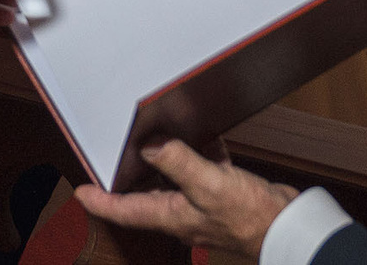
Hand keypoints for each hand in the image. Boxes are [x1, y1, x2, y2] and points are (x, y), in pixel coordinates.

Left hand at [74, 138, 294, 255]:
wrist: (285, 227)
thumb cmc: (249, 216)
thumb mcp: (207, 183)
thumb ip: (176, 161)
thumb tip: (148, 146)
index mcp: (171, 215)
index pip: (124, 210)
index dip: (100, 201)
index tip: (80, 191)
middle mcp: (182, 212)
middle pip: (146, 195)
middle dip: (129, 177)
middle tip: (113, 157)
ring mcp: (203, 204)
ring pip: (175, 180)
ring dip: (165, 160)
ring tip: (154, 139)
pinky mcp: (223, 194)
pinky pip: (205, 170)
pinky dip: (202, 154)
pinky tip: (206, 139)